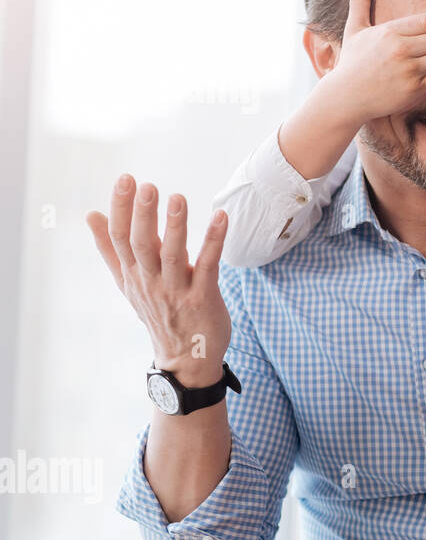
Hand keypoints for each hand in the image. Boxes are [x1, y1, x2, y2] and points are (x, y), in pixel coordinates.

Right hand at [86, 175, 230, 387]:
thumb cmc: (159, 313)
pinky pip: (207, 266)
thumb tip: (91, 214)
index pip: (119, 237)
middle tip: (147, 185)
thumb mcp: (129, 283)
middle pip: (141, 244)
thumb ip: (110, 248)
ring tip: (177, 198)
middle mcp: (150, 282)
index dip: (121, 208)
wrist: (186, 360)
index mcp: (132, 274)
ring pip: (171, 255)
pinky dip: (213, 240)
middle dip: (143, 214)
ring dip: (175, 226)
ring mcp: (176, 291)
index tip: (125, 179)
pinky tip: (221, 217)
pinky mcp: (203, 298)